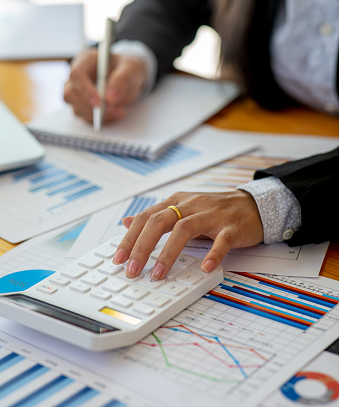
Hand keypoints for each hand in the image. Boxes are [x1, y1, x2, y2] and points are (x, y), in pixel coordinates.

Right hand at [64, 48, 147, 122]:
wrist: (130, 78)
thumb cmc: (128, 68)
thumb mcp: (132, 68)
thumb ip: (122, 79)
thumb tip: (110, 98)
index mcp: (86, 60)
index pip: (76, 75)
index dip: (85, 90)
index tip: (100, 103)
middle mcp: (77, 77)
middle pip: (70, 94)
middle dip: (91, 107)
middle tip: (113, 110)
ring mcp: (78, 92)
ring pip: (77, 109)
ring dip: (98, 115)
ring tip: (120, 111)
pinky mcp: (83, 106)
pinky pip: (87, 117)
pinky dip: (102, 119)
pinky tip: (115, 113)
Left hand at [113, 190, 262, 279]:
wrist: (253, 205)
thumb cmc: (215, 210)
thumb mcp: (183, 209)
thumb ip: (156, 216)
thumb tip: (127, 222)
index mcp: (177, 202)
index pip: (147, 217)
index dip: (130, 238)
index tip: (119, 258)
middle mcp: (191, 205)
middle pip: (160, 221)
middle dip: (142, 247)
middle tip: (132, 270)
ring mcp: (212, 215)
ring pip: (185, 229)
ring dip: (168, 253)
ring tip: (158, 274)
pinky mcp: (232, 227)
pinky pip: (221, 240)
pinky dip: (212, 254)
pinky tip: (205, 268)